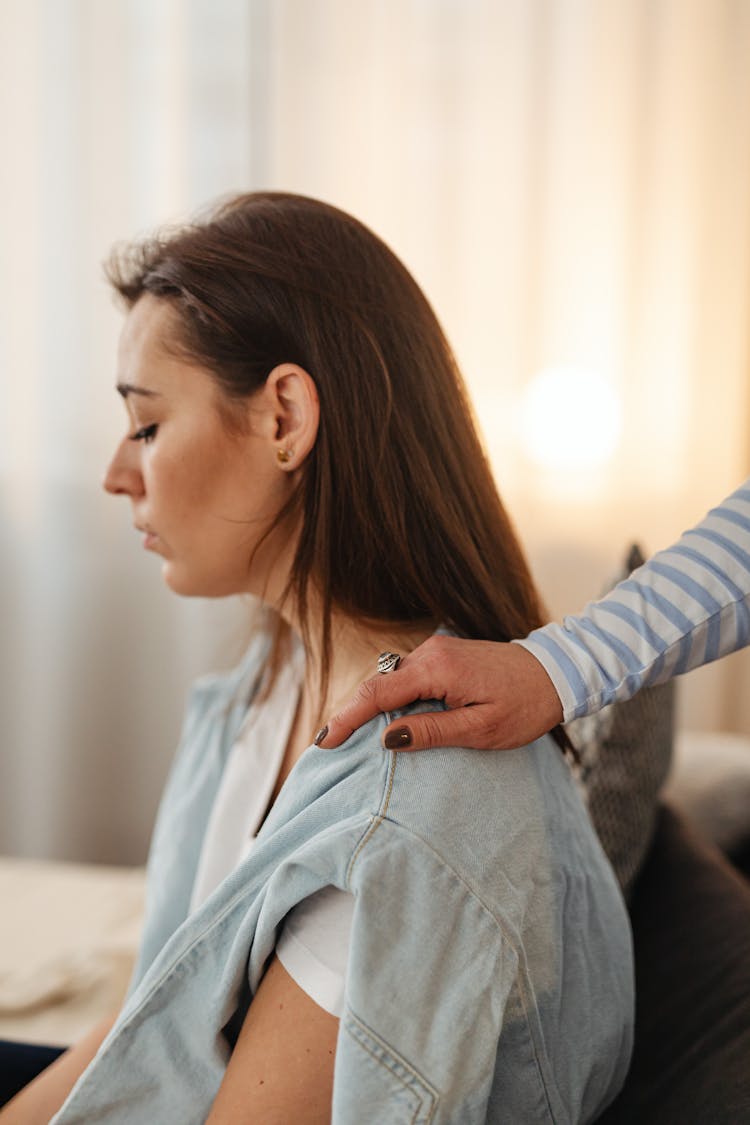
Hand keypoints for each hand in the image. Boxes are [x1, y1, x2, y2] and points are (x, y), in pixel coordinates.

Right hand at [316, 635, 563, 751]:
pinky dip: (388, 698)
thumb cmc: (525, 705)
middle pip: (376, 684)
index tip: (324, 742)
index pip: (378, 693)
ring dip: (368, 706)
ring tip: (347, 736)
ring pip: (389, 680)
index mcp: (438, 669)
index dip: (346, 718)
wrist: (555, 673)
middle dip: (349, 713)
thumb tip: (388, 738)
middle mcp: (431, 653)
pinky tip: (381, 720)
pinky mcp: (442, 656)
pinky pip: (405, 678)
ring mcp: (435, 651)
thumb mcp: (482, 729)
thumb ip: (433, 731)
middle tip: (326, 744)